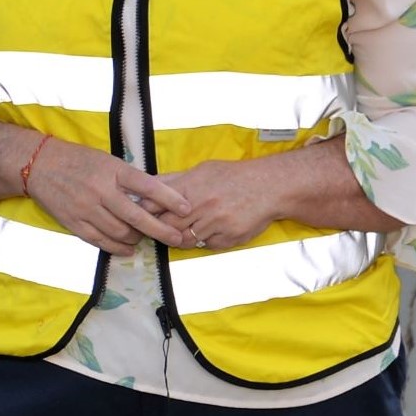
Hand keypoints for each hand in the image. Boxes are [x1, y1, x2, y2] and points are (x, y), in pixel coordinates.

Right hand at [23, 140, 198, 257]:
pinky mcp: (73, 222)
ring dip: (137, 238)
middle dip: (160, 229)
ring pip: (120, 232)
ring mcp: (86, 208)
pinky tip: (128, 248)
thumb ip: (129, 178)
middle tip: (176, 238)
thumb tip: (156, 197)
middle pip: (137, 216)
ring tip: (145, 238)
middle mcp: (101, 190)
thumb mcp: (108, 161)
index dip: (169, 199)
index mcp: (113, 171)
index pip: (148, 186)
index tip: (186, 209)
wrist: (39, 165)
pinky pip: (100, 240)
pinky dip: (117, 247)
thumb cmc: (79, 160)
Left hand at [154, 157, 286, 253]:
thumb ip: (174, 179)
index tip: (145, 215)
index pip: (153, 205)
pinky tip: (209, 232)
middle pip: (166, 226)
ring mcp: (215, 224)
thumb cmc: (234, 177)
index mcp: (190, 187)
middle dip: (161, 229)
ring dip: (181, 238)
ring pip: (185, 240)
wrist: (270, 186)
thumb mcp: (202, 170)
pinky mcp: (228, 237)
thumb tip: (148, 184)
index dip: (146, 212)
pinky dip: (204, 242)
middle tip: (161, 229)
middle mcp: (201, 206)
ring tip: (185, 232)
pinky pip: (207, 246)